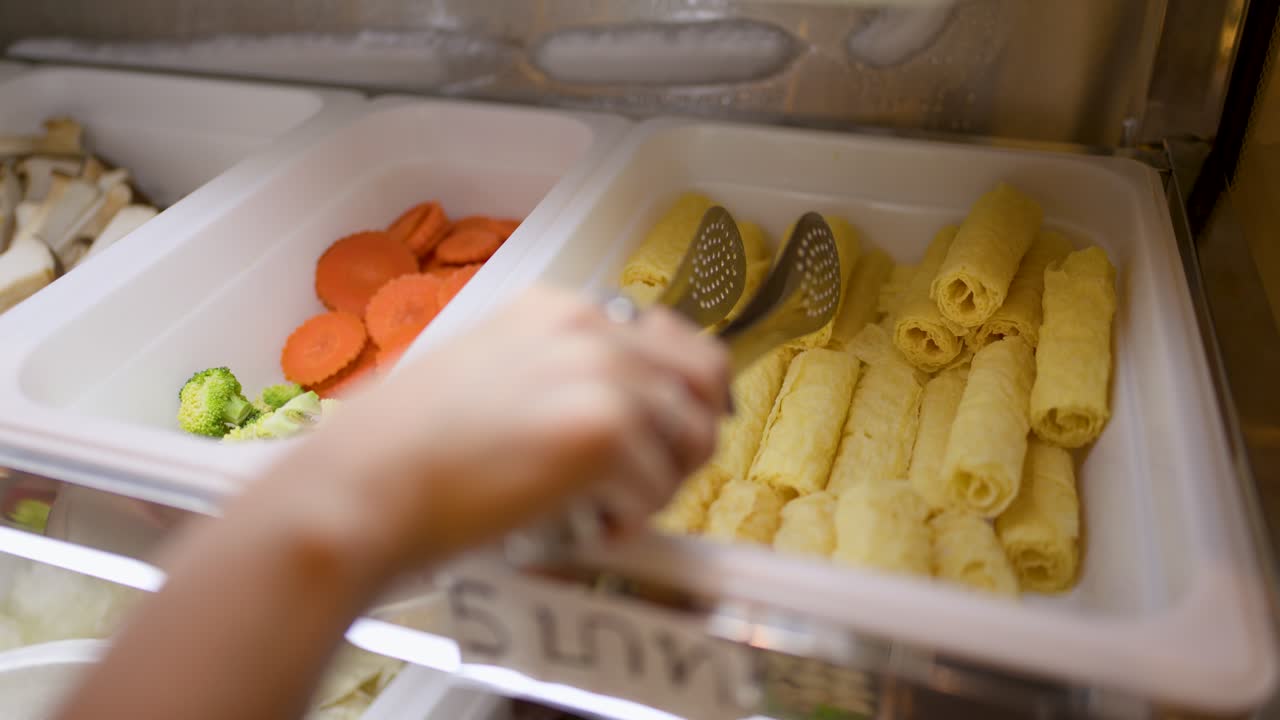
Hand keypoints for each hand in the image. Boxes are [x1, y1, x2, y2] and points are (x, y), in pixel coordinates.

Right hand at [264, 286, 730, 574]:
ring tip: (600, 509)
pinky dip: (627, 522)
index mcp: (559, 308)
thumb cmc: (401, 450)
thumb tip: (616, 415)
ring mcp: (601, 375)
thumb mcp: (487, 374)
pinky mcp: (601, 433)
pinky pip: (657, 490)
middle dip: (686, 435)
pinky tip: (578, 527)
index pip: (667, 339)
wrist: (359, 487)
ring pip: (692, 437)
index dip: (672, 395)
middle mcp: (590, 327)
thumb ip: (552, 375)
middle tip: (644, 479)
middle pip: (704, 378)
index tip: (654, 434)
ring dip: (657, 483)